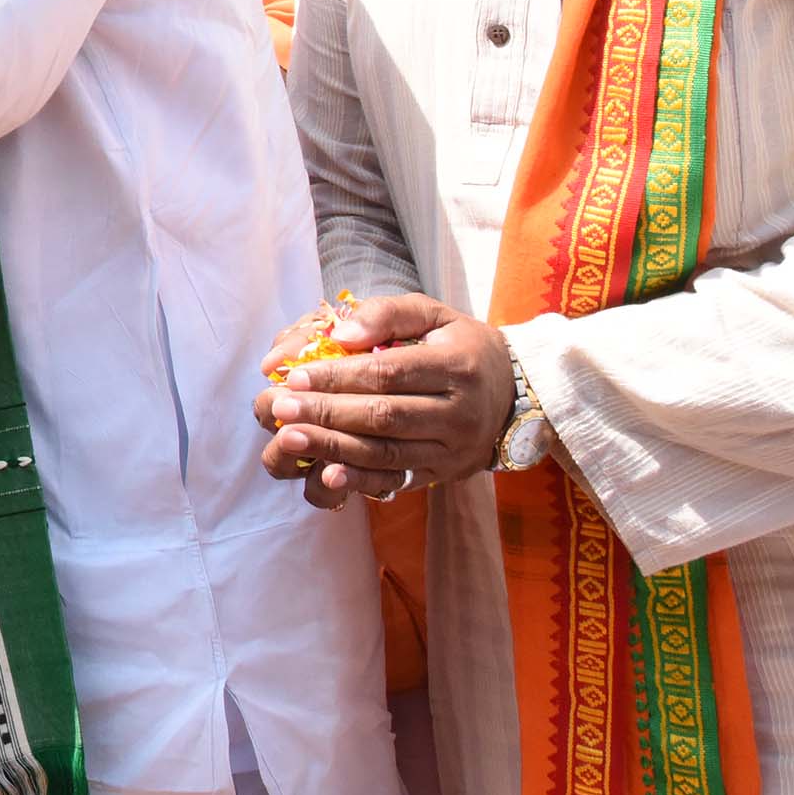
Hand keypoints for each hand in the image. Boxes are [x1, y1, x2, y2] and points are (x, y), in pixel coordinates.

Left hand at [252, 294, 512, 508]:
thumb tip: (342, 332)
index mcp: (456, 366)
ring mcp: (452, 450)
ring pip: (386, 453)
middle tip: (280, 408)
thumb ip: (387, 313)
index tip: (295, 376)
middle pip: (384, 416)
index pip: (389, 373)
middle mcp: (459, 413)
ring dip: (332, 448)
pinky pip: (396, 480)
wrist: (513, 394)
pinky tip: (324, 476)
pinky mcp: (441, 475)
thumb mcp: (432, 314)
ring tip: (288, 439)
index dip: (339, 376)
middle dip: (327, 413)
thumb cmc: (459, 345)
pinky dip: (359, 481)